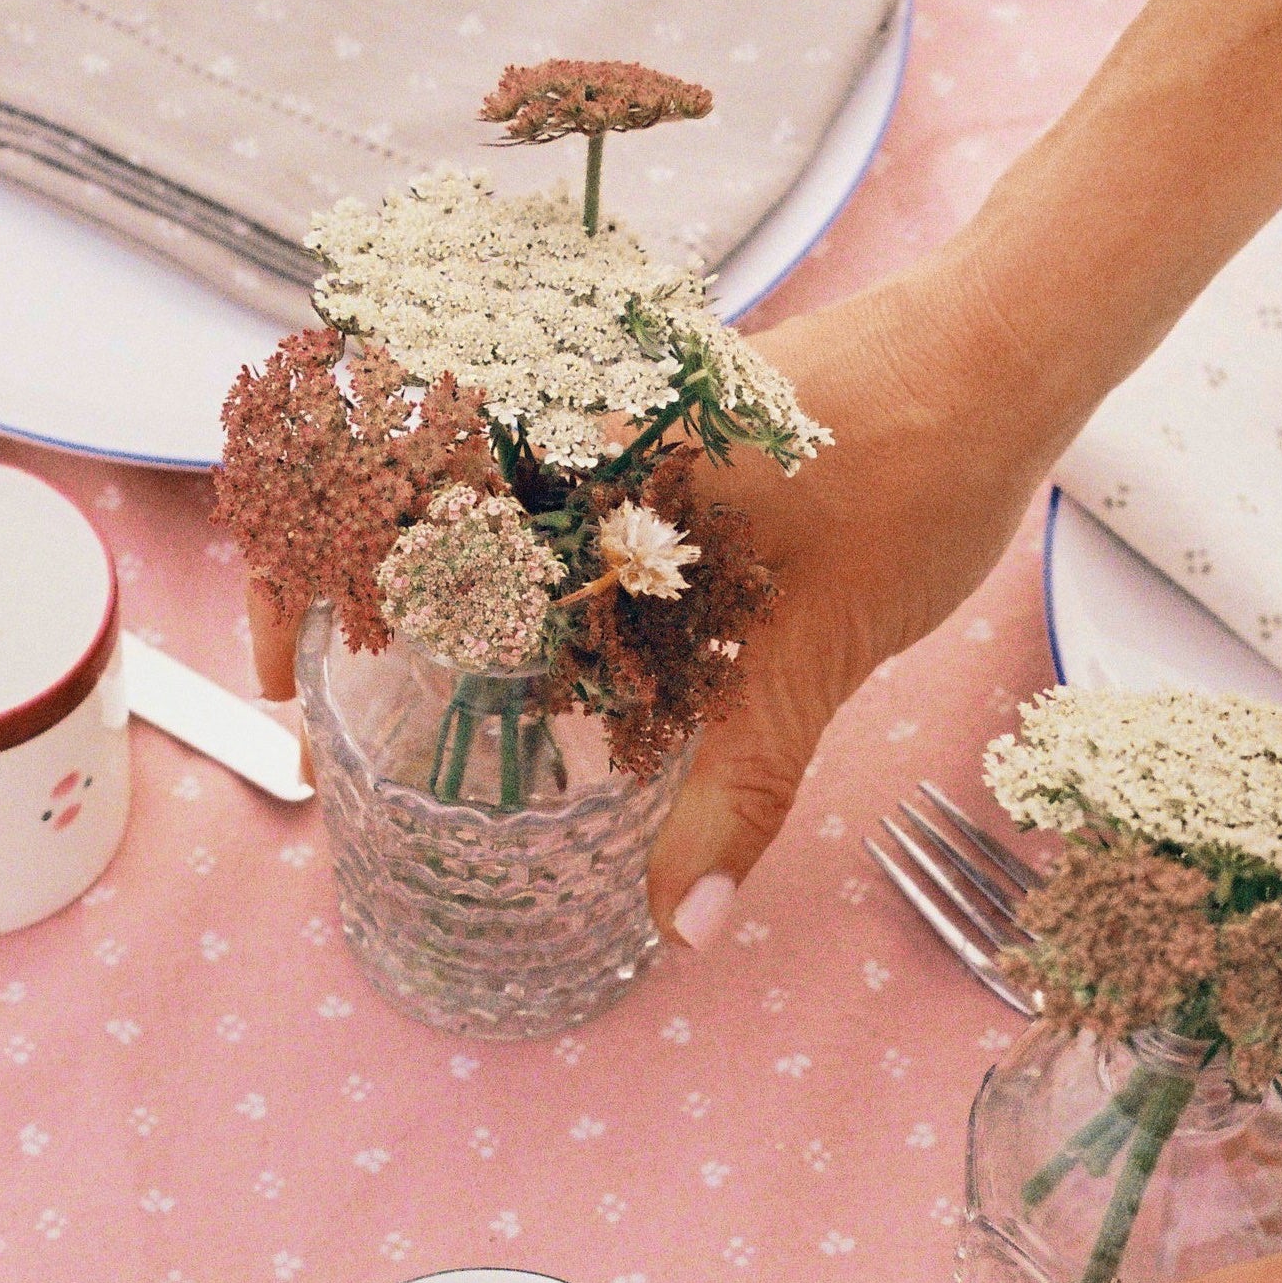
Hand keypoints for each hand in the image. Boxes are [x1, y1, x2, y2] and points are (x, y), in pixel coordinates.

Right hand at [242, 246, 1048, 938]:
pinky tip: (526, 641)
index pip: (376, 489)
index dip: (294, 573)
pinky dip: (504, 556)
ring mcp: (607, 416)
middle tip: (315, 687)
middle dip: (336, 586)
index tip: (279, 671)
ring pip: (459, 487)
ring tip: (402, 678)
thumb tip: (683, 924)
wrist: (1002, 358)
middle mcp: (571, 415)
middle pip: (388, 487)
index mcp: (578, 451)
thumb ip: (741, 787)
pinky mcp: (652, 428)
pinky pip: (538, 486)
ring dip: (414, 573)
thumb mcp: (818, 654)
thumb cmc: (916, 477)